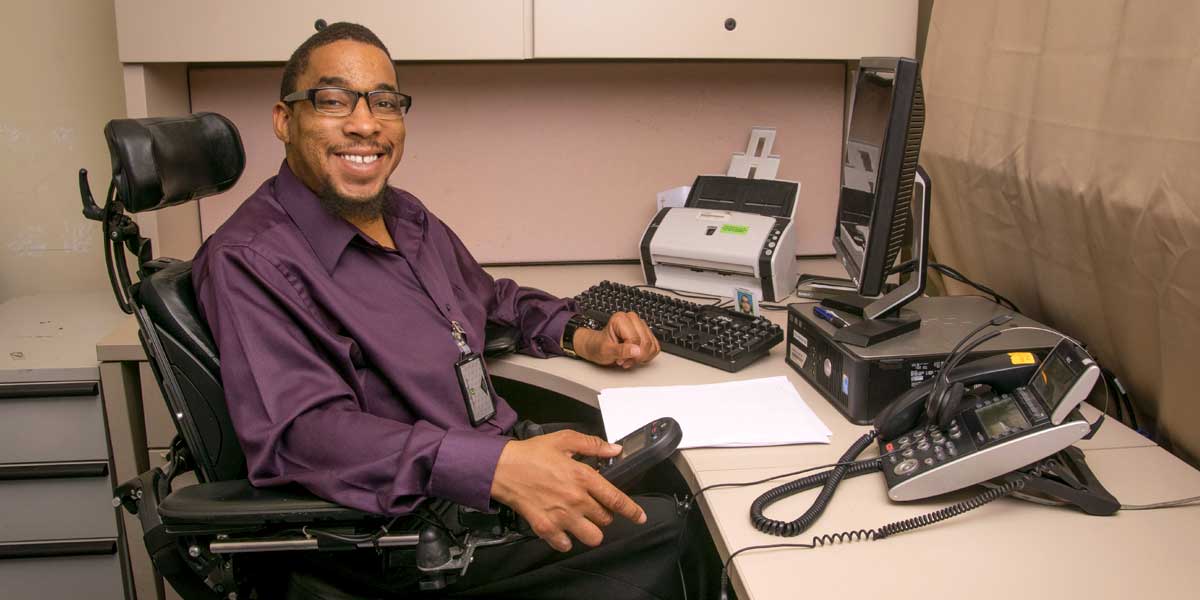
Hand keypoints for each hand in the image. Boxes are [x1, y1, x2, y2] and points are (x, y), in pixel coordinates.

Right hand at [490, 430, 646, 551]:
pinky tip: (563, 528)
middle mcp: (576, 499)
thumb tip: (614, 449)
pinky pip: (566, 545)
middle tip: (593, 506)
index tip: (639, 516)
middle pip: (606, 519)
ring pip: (592, 537)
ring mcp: (561, 516)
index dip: (632, 510)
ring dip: (590, 530)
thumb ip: (593, 445)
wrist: (501, 468)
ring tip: (582, 521)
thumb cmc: (531, 454)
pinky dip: (566, 540)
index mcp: (583, 477)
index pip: (616, 499)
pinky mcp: (546, 528)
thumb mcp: (564, 440)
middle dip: (604, 513)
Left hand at [574, 311, 660, 367]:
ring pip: (652, 345)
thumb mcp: (606, 351)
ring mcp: (640, 325)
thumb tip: (636, 351)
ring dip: (642, 357)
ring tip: (628, 359)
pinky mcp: (646, 333)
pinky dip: (647, 356)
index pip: (635, 339)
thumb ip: (621, 350)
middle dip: (637, 357)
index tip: (621, 360)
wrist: (597, 347)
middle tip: (624, 361)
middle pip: (646, 342)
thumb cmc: (599, 347)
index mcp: (620, 319)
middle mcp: (632, 319)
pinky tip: (635, 357)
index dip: (630, 354)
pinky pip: (655, 347)